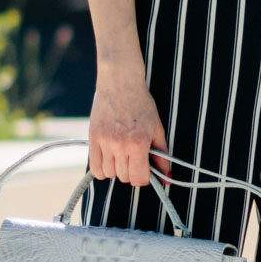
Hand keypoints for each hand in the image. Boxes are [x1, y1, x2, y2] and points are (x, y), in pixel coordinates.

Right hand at [89, 65, 168, 185]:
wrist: (120, 82)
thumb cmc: (141, 104)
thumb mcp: (157, 128)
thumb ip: (162, 156)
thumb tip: (167, 179)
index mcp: (139, 143)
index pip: (139, 178)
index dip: (144, 178)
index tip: (144, 171)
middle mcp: (120, 144)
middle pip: (124, 177)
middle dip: (131, 172)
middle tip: (134, 159)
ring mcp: (105, 141)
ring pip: (110, 174)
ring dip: (117, 170)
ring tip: (121, 156)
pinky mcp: (93, 138)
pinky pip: (95, 167)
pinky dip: (102, 169)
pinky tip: (109, 159)